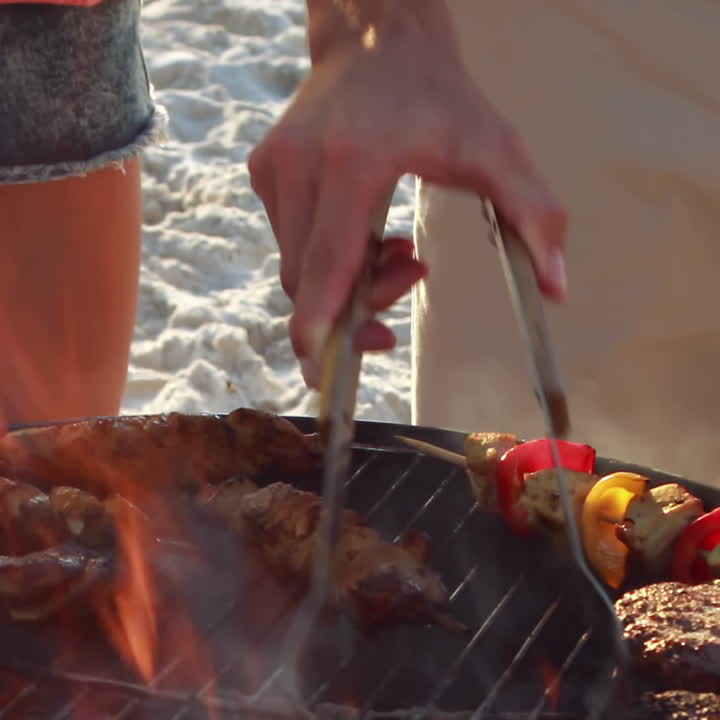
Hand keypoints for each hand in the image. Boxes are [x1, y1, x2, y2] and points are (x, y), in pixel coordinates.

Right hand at [248, 1, 566, 383]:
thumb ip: (536, 216)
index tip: (323, 371)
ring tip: (398, 252)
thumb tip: (557, 287)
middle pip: (310, 283)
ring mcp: (276, 169)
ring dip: (347, 284)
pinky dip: (328, 260)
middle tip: (411, 278)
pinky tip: (370, 232)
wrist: (378, 35)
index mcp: (351, 163)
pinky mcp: (266, 173)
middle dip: (356, 310)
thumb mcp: (500, 150)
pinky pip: (290, 246)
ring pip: (297, 270)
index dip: (319, 329)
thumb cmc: (439, 94)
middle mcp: (301, 166)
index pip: (323, 268)